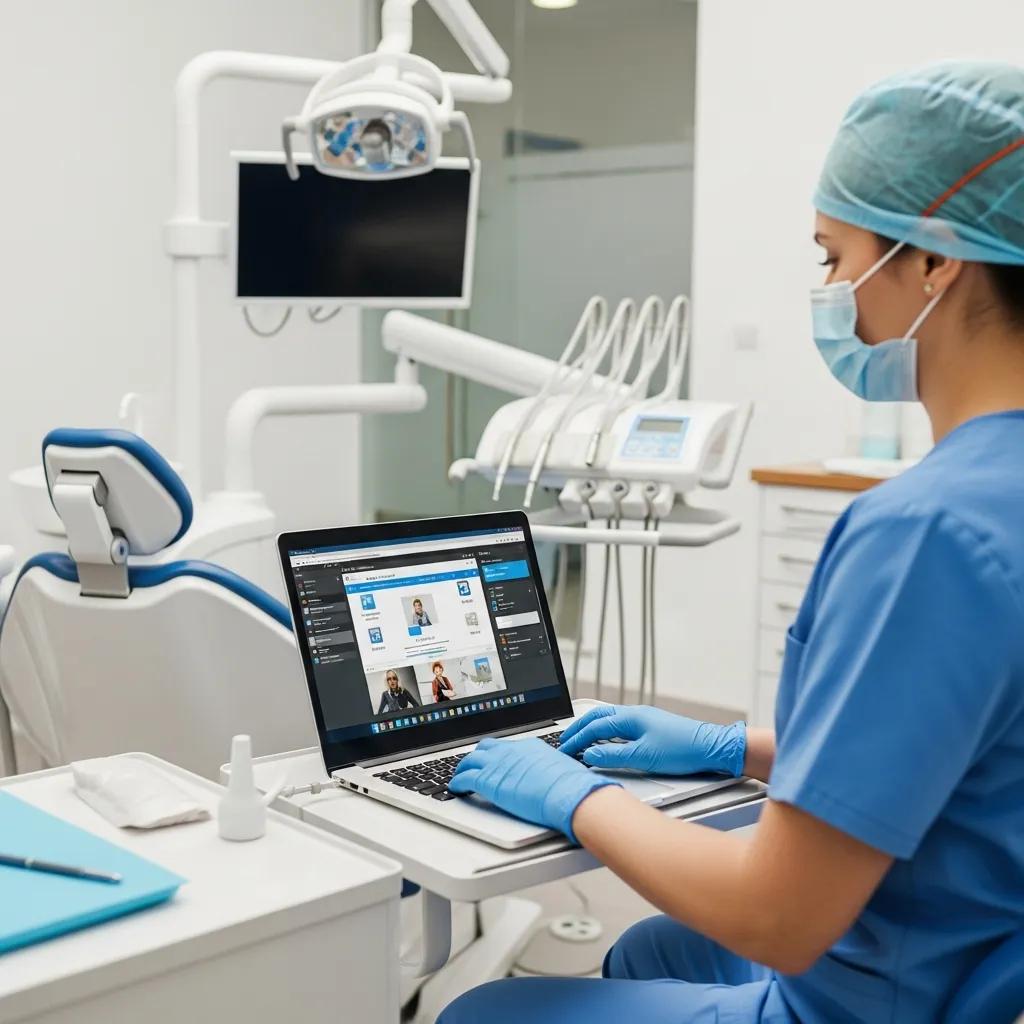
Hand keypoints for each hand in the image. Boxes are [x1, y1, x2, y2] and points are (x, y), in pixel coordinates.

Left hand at [448, 736, 618, 842]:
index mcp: (529, 746)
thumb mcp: (561, 770)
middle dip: (477, 756)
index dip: (497, 755)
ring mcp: (498, 764)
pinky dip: (457, 782)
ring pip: (470, 759)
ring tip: (459, 776)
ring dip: (462, 768)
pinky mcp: (489, 781)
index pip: (506, 746)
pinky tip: (456, 789)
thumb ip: (550, 771)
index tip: (495, 761)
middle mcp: (511, 751)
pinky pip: (465, 778)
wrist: (568, 792)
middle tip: (474, 766)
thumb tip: (554, 779)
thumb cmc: (571, 785)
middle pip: (485, 747)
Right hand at [558, 705, 745, 777]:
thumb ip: (613, 756)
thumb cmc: (682, 750)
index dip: (576, 739)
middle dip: (579, 728)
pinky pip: (620, 726)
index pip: (595, 727)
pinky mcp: (651, 727)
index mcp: (631, 717)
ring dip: (592, 729)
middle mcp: (635, 714)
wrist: (712, 747)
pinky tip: (605, 742)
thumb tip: (589, 756)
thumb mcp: (644, 757)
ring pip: (609, 720)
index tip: (563, 750)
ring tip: (579, 739)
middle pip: (598, 717)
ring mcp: (643, 719)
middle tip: (564, 740)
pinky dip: (605, 732)